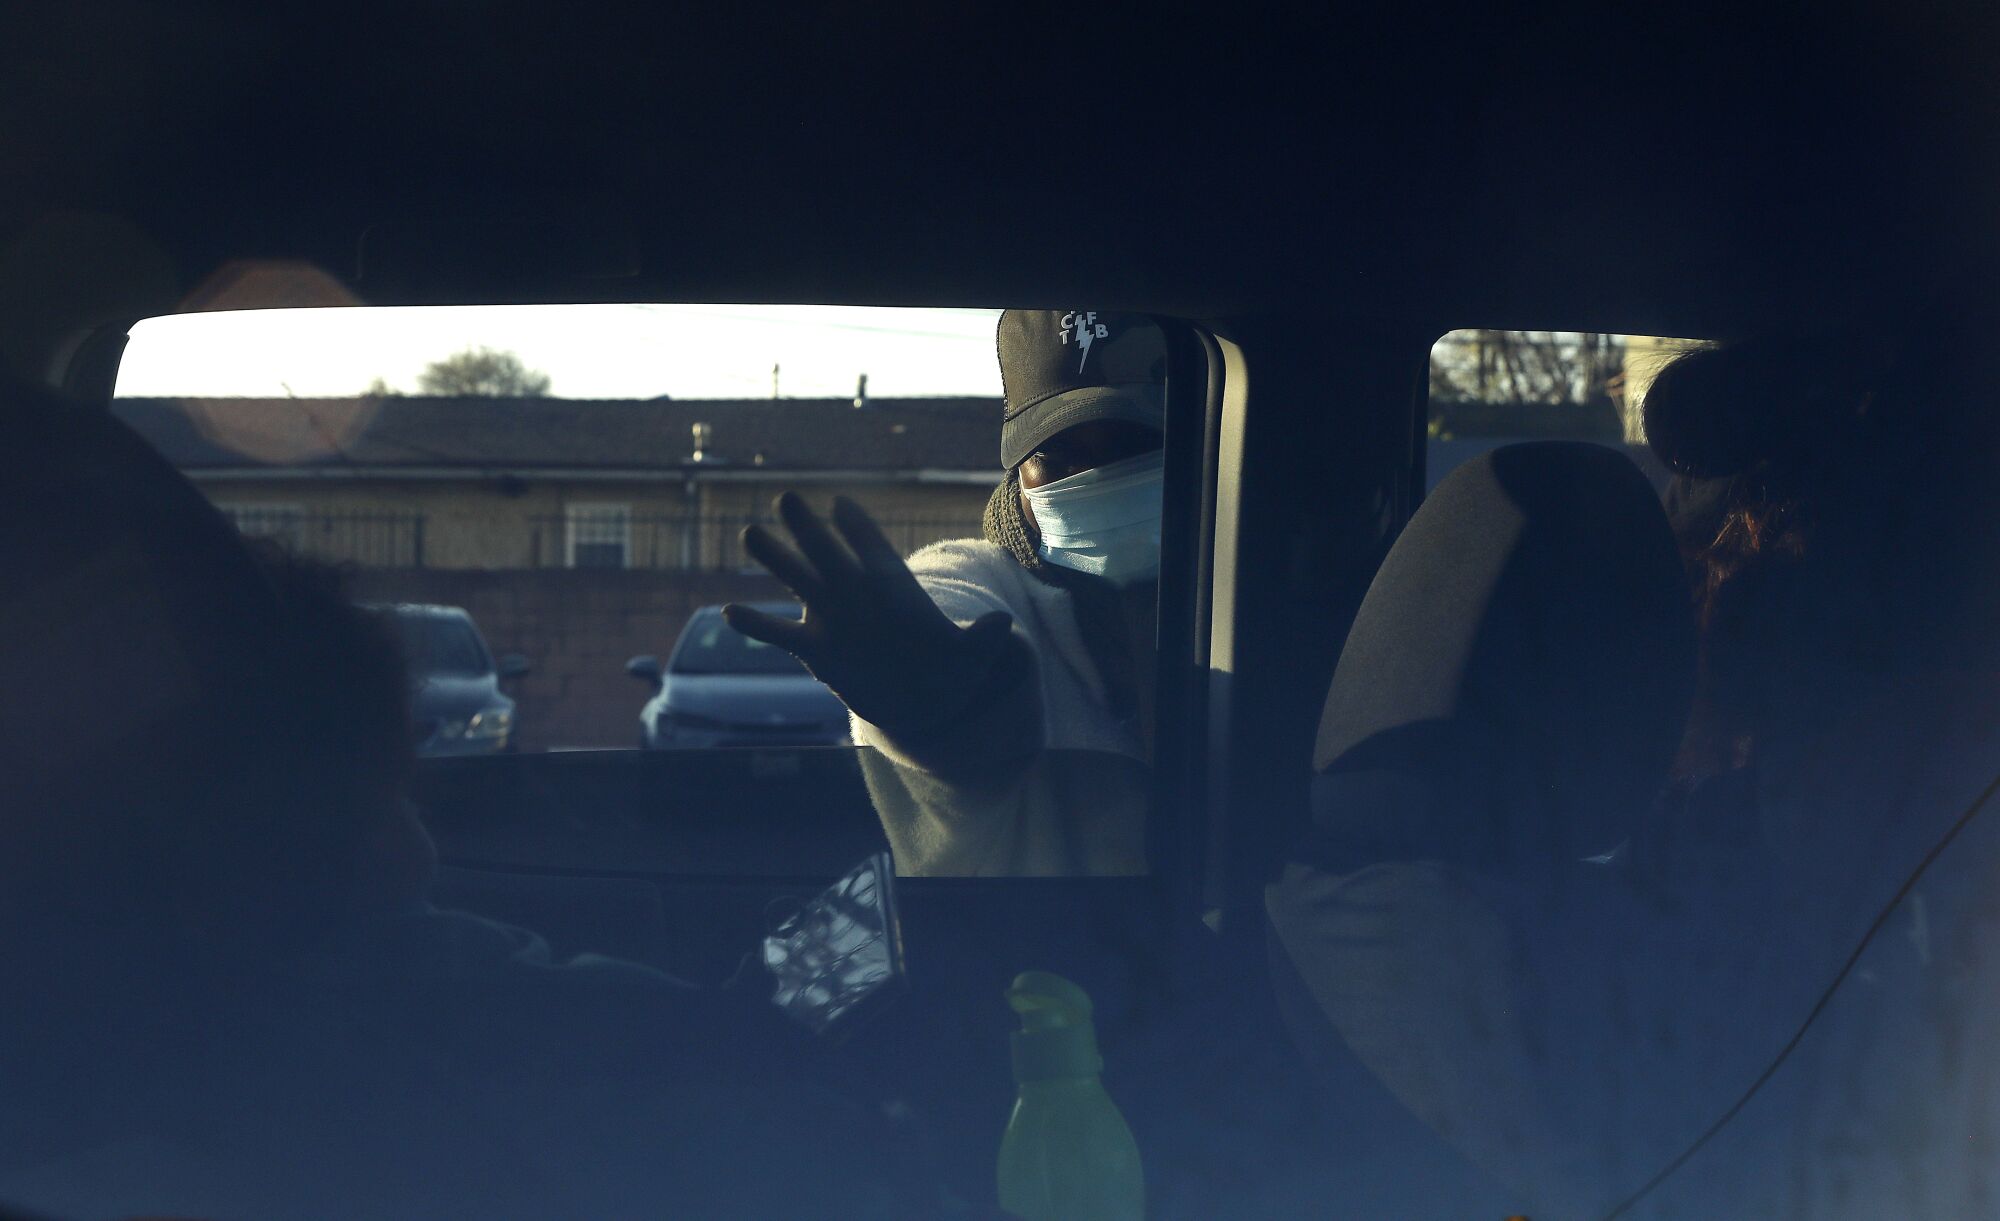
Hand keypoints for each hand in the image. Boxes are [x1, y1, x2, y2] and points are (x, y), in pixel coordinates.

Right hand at [726, 494, 1025, 735]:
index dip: (860, 530)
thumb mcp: (971, 657)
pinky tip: (730, 612)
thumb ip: (982, 639)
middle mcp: (859, 593)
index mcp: (895, 585)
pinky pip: (782, 634)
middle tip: (787, 499)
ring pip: (800, 581)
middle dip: (810, 529)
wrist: (923, 700)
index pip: (875, 549)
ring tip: (750, 534)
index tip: (841, 505)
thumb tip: (1003, 625)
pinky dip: (759, 625)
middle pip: (831, 554)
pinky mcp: (817, 649)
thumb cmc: (950, 669)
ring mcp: (834, 617)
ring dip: (776, 560)